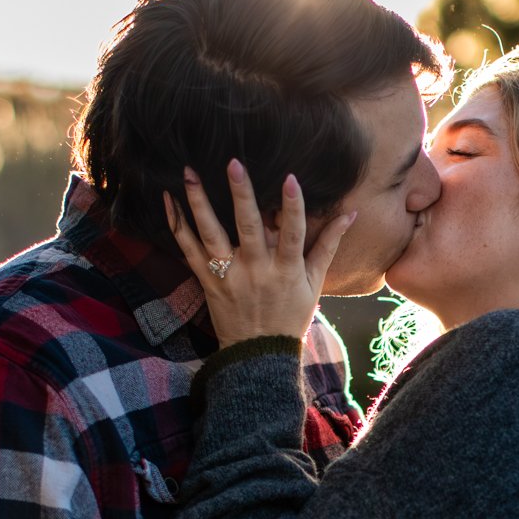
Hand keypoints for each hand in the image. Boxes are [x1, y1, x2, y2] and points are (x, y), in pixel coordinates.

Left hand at [163, 162, 355, 347]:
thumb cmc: (290, 316)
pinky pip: (188, 250)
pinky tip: (169, 200)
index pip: (293, 233)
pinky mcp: (208, 281)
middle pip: (248, 227)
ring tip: (189, 173)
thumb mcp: (314, 283)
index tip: (290, 178)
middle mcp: (256, 270)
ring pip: (212, 234)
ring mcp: (229, 275)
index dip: (293, 206)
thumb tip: (349, 213)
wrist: (258, 355)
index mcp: (286, 270)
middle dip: (241, 194)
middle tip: (233, 163)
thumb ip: (328, 245)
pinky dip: (177, 225)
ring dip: (199, 202)